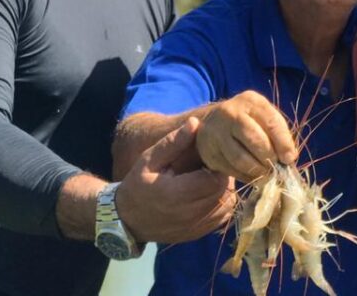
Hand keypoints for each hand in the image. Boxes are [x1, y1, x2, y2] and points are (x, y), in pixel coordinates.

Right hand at [117, 117, 235, 243]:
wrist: (127, 221)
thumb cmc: (138, 185)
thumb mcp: (150, 160)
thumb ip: (173, 143)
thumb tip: (196, 123)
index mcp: (177, 194)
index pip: (215, 177)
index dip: (218, 164)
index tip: (211, 155)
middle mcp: (190, 214)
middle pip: (224, 189)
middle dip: (223, 174)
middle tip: (212, 164)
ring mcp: (197, 226)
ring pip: (229, 202)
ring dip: (224, 188)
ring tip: (210, 177)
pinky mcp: (201, 233)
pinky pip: (224, 215)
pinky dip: (222, 202)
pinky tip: (209, 192)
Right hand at [198, 90, 296, 179]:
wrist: (212, 123)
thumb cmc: (248, 121)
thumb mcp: (263, 117)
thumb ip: (278, 133)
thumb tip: (289, 159)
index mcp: (250, 101)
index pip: (271, 122)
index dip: (283, 143)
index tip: (289, 158)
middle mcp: (231, 113)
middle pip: (255, 140)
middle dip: (269, 158)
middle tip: (276, 167)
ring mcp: (217, 132)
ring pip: (241, 158)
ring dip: (258, 170)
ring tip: (266, 173)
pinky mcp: (209, 152)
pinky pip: (231, 169)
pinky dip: (246, 176)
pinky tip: (253, 174)